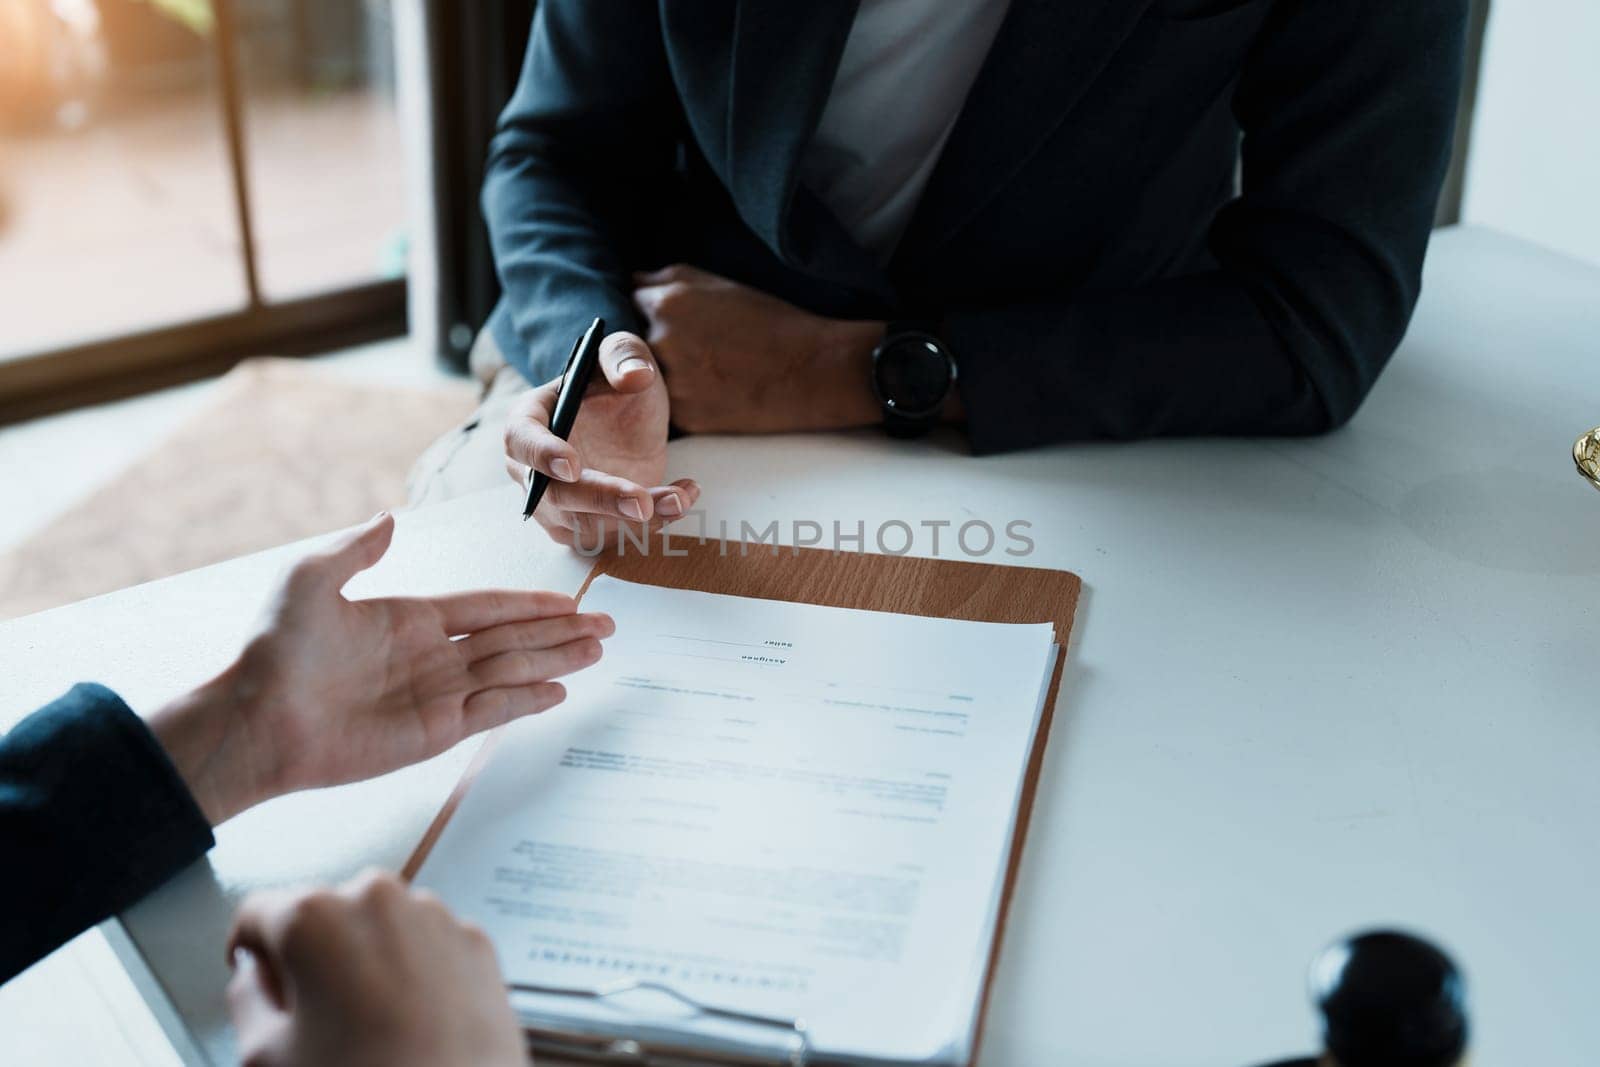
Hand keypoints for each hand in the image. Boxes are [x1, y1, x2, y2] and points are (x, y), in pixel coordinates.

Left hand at [150, 512, 612, 822]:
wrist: (255, 716)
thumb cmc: (275, 648)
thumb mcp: (312, 579)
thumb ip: (356, 548)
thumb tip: (388, 518)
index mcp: (409, 619)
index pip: (486, 608)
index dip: (529, 604)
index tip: (568, 600)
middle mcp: (431, 657)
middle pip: (512, 640)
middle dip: (560, 632)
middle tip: (606, 624)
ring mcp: (435, 696)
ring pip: (512, 672)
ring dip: (556, 660)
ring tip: (598, 650)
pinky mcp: (432, 734)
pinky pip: (491, 711)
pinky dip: (527, 701)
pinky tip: (559, 689)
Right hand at [227, 871, 522, 1066]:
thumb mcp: (265, 1055)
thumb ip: (245, 1000)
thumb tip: (252, 976)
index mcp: (313, 917)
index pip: (257, 912)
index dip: (248, 949)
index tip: (254, 974)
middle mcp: (377, 898)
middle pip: (323, 915)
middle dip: (311, 956)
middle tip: (311, 1015)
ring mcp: (434, 915)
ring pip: (379, 925)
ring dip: (365, 959)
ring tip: (368, 1024)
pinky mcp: (475, 940)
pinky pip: (427, 943)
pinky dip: (413, 969)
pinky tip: (410, 1020)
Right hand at [503, 331, 700, 547]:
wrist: (626, 417)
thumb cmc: (613, 382)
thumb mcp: (624, 355)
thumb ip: (625, 356)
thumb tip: (634, 375)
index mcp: (529, 419)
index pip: (522, 441)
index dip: (543, 456)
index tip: (573, 465)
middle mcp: (532, 469)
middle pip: (555, 497)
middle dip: (601, 501)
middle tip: (642, 504)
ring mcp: (556, 504)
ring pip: (588, 526)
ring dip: (636, 521)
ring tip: (679, 498)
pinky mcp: (586, 525)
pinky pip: (614, 536)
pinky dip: (651, 525)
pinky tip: (681, 496)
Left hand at [632, 264, 885, 433]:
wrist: (812, 370)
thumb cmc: (771, 321)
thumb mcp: (720, 283)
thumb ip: (667, 279)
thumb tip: (632, 284)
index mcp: (667, 303)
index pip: (628, 303)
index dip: (645, 310)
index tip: (661, 318)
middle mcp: (661, 343)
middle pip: (631, 343)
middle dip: (651, 343)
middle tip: (689, 346)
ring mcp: (670, 384)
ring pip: (648, 379)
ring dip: (663, 374)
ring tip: (704, 369)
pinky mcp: (684, 418)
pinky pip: (667, 406)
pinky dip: (682, 399)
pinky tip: (711, 390)